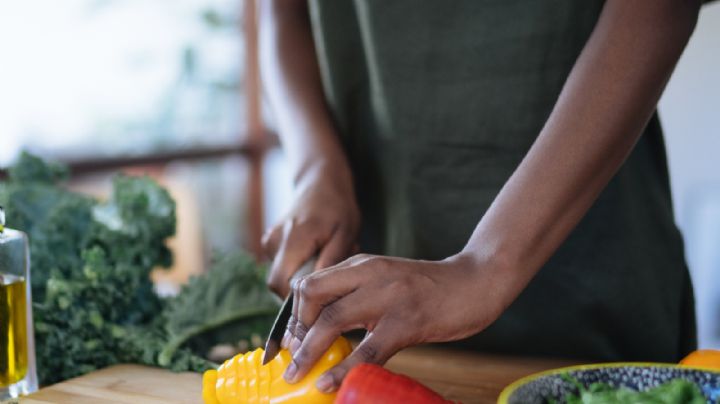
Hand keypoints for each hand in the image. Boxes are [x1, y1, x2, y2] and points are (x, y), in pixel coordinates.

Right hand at [263, 166, 360, 296]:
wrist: (320, 182)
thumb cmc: (337, 208)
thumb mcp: (345, 234)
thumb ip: (330, 261)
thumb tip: (318, 290)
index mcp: (293, 239)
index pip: (281, 284)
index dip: (297, 299)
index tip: (322, 297)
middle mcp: (275, 240)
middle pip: (277, 284)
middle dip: (302, 288)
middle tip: (327, 275)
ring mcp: (269, 240)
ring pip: (281, 275)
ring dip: (302, 275)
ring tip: (324, 257)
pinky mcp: (270, 241)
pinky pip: (282, 265)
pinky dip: (298, 265)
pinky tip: (316, 252)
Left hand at [281, 253, 513, 392]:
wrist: (475, 281)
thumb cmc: (428, 287)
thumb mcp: (386, 281)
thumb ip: (358, 295)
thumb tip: (325, 329)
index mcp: (361, 265)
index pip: (310, 283)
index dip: (293, 314)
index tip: (290, 340)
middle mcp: (368, 273)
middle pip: (311, 296)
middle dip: (295, 331)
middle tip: (294, 359)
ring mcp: (387, 296)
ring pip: (332, 321)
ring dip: (308, 352)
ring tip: (297, 375)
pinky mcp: (407, 321)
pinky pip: (367, 350)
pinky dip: (343, 369)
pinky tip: (330, 383)